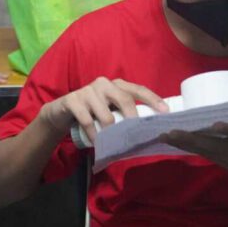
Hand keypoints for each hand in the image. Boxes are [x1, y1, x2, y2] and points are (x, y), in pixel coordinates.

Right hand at [37, 77, 167, 143]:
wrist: (61, 112)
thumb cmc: (92, 112)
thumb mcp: (110, 110)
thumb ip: (124, 114)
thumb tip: (148, 129)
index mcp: (116, 85)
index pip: (138, 90)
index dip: (153, 99)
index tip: (165, 111)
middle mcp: (103, 84)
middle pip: (124, 99)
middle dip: (133, 117)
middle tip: (138, 133)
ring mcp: (87, 91)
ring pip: (106, 115)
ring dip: (110, 132)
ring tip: (112, 142)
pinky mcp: (72, 100)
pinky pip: (87, 120)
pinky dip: (94, 134)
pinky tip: (96, 142)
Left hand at [161, 115, 227, 188]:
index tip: (215, 125)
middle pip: (211, 144)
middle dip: (190, 138)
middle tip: (170, 131)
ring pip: (203, 150)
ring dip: (183, 144)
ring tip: (163, 136)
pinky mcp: (223, 163)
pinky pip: (204, 154)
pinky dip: (188, 148)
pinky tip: (173, 142)